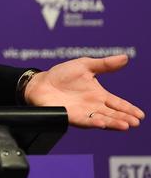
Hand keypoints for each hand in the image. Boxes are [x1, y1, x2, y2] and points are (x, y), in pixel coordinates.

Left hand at [24, 55, 144, 129]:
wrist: (41, 82)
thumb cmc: (62, 74)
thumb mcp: (85, 66)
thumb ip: (105, 64)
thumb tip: (125, 57)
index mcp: (98, 95)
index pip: (117, 103)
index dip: (129, 109)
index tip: (140, 115)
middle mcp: (93, 106)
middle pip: (112, 114)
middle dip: (124, 118)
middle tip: (135, 122)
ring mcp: (83, 112)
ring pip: (102, 119)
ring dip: (113, 123)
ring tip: (125, 125)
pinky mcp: (70, 116)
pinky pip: (84, 120)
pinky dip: (93, 122)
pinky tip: (101, 123)